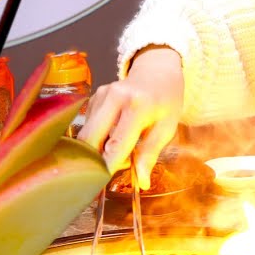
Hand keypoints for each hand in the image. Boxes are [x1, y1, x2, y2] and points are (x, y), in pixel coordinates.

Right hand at [78, 46, 183, 189]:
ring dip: (98, 149)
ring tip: (120, 149)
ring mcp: (101, 94)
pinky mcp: (94, 96)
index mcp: (137, 105)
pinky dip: (98, 137)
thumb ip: (151, 153)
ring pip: (87, 134)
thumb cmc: (166, 101)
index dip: (108, 166)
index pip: (116, 144)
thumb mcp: (167, 127)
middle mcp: (115, 97)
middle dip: (97, 159)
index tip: (105, 182)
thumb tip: (141, 182)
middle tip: (113, 166)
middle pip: (91, 139)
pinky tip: (115, 135)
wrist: (158, 71)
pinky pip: (88, 125)